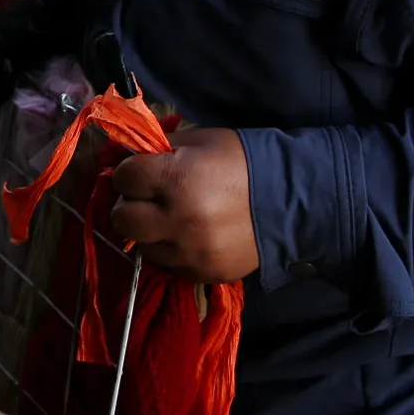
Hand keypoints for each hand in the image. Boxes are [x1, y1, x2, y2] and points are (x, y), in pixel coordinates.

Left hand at [109, 128, 259, 283]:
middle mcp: (179, 218)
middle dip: (129, 206)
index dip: (128, 174)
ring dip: (150, 232)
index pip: (124, 178)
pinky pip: (169, 265)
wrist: (291, 201)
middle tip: (145, 200)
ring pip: (143, 247)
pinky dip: (172, 251)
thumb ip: (160, 149)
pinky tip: (188, 236)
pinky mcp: (203, 273)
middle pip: (122, 219)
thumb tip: (129, 159)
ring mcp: (191, 251)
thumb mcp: (200, 141)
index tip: (139, 174)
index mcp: (177, 178)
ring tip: (170, 220)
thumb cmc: (241, 162)